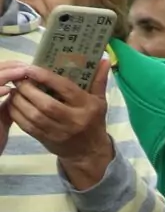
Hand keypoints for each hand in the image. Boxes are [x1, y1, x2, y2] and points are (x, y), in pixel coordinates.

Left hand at [0, 63, 114, 189]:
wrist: (89, 152)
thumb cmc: (93, 121)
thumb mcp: (99, 101)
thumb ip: (99, 80)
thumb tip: (103, 59)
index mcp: (88, 107)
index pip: (65, 89)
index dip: (45, 77)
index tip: (30, 68)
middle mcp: (74, 120)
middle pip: (46, 104)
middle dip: (28, 89)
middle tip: (19, 79)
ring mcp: (59, 132)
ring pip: (34, 115)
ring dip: (19, 101)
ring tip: (14, 90)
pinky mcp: (47, 140)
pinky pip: (27, 126)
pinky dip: (17, 114)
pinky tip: (14, 104)